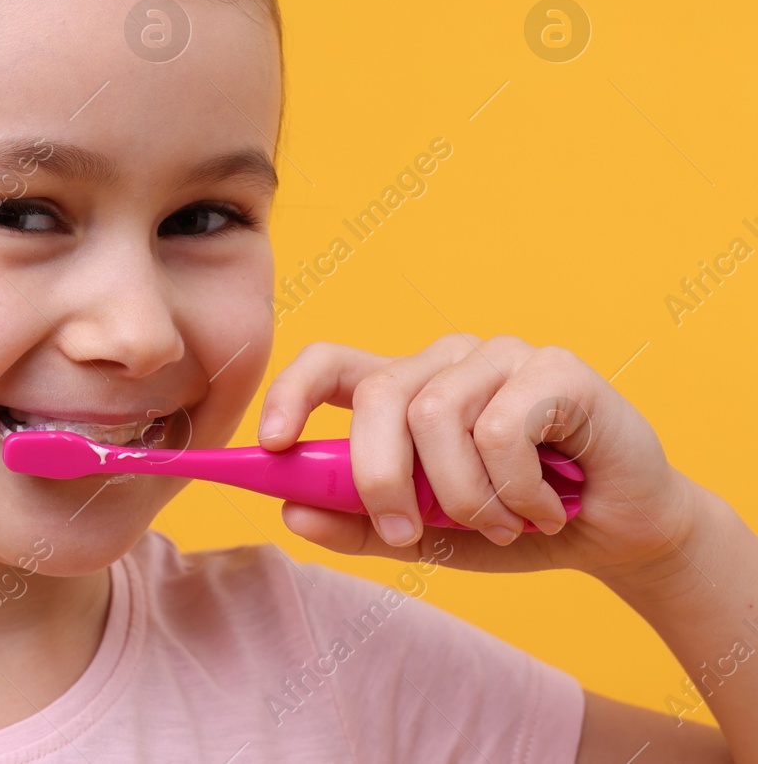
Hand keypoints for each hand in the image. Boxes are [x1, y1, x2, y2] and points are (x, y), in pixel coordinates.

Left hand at [258, 334, 704, 585]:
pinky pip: (500, 427)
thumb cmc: (513, 523)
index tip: (272, 444)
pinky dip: (513, 487)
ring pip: (436, 415)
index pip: (330, 363)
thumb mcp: (426, 536)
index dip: (291, 392)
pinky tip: (545, 508)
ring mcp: (500, 356)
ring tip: (500, 524)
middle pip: (378, 394)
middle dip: (377, 475)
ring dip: (461, 495)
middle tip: (403, 533)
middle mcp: (446, 360)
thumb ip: (359, 524)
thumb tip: (290, 512)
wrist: (621, 534)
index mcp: (406, 386)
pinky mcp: (554, 367)